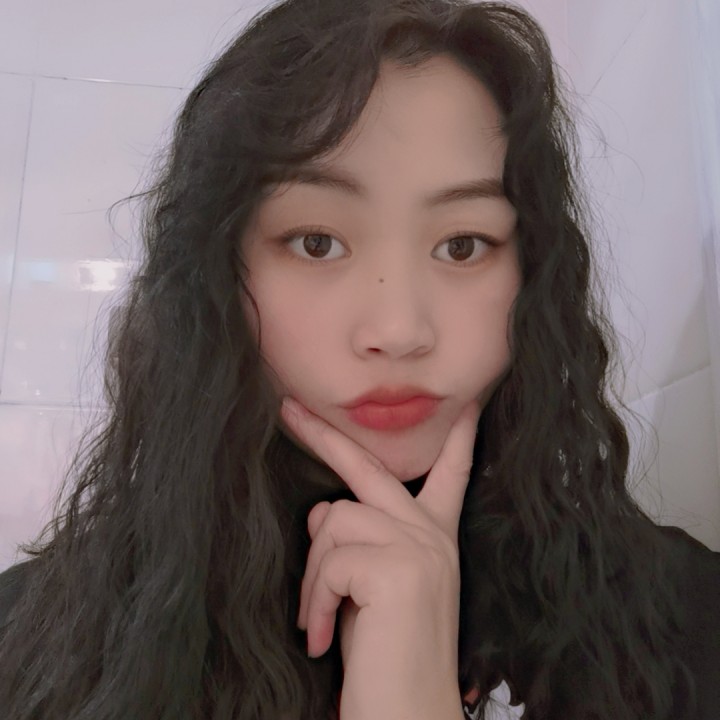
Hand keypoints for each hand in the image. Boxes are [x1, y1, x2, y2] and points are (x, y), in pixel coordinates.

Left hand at [281, 397, 479, 719]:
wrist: (408, 717)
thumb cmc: (387, 659)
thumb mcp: (373, 591)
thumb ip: (358, 544)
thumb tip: (322, 508)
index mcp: (434, 540)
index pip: (451, 477)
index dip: (459, 440)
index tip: (468, 407)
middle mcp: (432, 536)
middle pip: (370, 466)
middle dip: (324, 435)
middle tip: (288, 408)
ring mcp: (419, 547)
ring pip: (335, 520)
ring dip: (312, 575)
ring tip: (317, 621)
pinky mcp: (399, 569)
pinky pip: (331, 560)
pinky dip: (315, 601)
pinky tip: (322, 639)